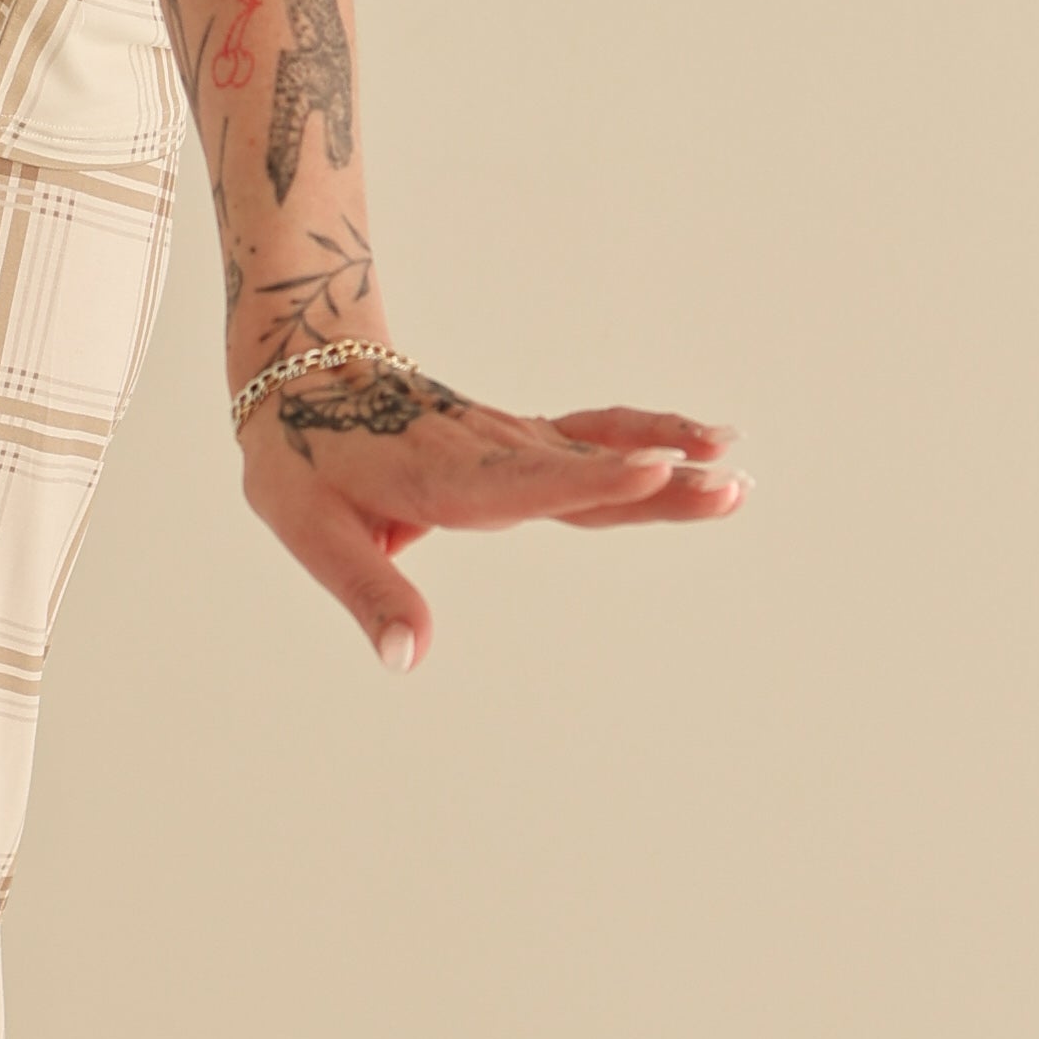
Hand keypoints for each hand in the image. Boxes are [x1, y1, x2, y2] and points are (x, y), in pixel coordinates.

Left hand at [233, 357, 742, 673]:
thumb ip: (368, 592)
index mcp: (442, 479)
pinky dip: (648, 436)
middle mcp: (489, 455)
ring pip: (598, 451)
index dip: (592, 479)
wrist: (303, 378)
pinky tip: (706, 443)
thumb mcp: (311, 531)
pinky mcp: (522, 439)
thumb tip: (407, 660)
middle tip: (727, 484)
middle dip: (655, 481)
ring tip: (735, 470)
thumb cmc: (302, 460)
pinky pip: (592, 437)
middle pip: (582, 469)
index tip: (651, 471)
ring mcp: (511, 441)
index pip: (527, 482)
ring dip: (669, 458)